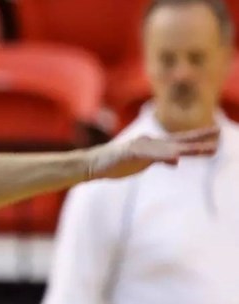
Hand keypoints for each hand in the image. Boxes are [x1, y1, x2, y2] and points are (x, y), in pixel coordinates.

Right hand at [85, 127, 218, 179]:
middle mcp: (151, 143)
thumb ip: (160, 159)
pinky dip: (163, 156)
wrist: (91, 164)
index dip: (199, 137)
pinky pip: (150, 155)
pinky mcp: (131, 153)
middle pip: (179, 141)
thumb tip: (177, 160)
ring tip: (206, 150)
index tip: (216, 132)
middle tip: (219, 132)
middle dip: (200, 139)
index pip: (180, 140)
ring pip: (169, 148)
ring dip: (188, 148)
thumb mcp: (141, 162)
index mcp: (154, 146)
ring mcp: (141, 148)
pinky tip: (175, 157)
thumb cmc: (115, 163)